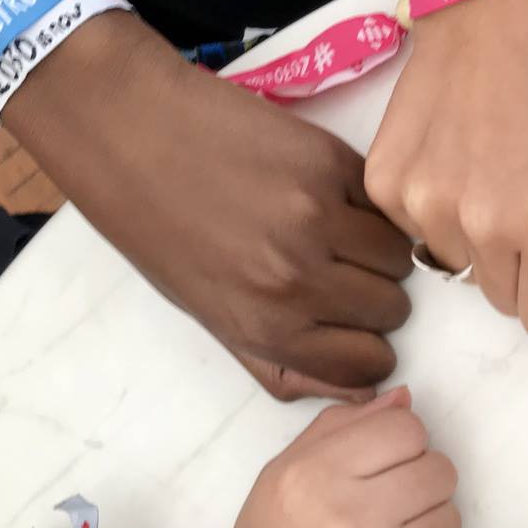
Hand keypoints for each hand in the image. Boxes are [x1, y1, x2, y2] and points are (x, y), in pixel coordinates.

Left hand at [6, 14, 413, 400]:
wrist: (127, 132)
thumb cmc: (159, 229)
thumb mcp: (210, 317)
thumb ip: (283, 365)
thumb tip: (360, 395)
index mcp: (264, 329)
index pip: (370, 365)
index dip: (365, 344)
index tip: (349, 323)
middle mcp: (295, 281)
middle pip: (392, 310)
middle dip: (371, 294)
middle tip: (333, 267)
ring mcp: (317, 219)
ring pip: (400, 256)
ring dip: (376, 247)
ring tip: (333, 228)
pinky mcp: (328, 163)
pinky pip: (383, 203)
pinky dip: (367, 203)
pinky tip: (325, 192)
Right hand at [198, 388, 458, 527]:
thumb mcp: (281, 478)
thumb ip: (340, 428)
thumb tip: (404, 399)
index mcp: (314, 476)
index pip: (407, 429)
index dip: (402, 444)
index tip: (385, 465)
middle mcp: (349, 518)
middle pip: (440, 470)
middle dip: (421, 483)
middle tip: (391, 506)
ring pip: (450, 517)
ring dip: (426, 526)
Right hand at [366, 0, 527, 341]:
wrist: (495, 10)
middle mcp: (485, 229)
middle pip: (504, 303)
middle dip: (525, 271)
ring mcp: (427, 208)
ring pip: (460, 270)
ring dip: (479, 240)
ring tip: (494, 173)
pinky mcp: (388, 186)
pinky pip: (418, 232)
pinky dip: (438, 209)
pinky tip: (457, 157)